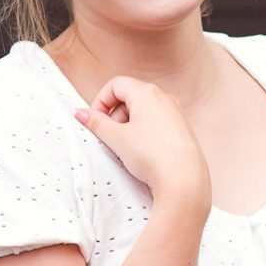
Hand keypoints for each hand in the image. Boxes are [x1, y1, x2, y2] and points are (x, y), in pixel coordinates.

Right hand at [69, 75, 210, 209]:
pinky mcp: (182, 130)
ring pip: (143, 111)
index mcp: (147, 93)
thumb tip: (82, 114)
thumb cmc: (153, 156)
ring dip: (128, 125)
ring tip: (125, 147)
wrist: (184, 181)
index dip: (100, 101)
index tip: (95, 120)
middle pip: (129, 96)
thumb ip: (96, 123)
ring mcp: (176, 113)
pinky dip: (143, 133)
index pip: (115, 84)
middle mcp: (164, 98)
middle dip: (114, 115)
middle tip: (109, 136)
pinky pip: (156, 123)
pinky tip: (142, 153)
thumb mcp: (116, 138)